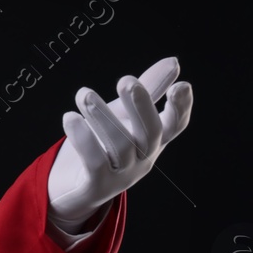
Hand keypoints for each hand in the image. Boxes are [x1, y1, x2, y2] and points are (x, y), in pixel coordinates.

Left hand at [47, 57, 192, 228]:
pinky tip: (70, 118)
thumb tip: (174, 62)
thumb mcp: (125, 116)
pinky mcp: (97, 186)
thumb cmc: (104, 146)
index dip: (181, 108)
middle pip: (151, 133)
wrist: (74, 191)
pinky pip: (94, 162)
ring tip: (84, 93)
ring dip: (101, 116)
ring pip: (119, 146)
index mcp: (153, 141)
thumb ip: (148, 90)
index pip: (175, 126)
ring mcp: (123, 175)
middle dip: (141, 106)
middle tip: (126, 80)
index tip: (182, 86)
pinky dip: (83, 138)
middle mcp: (143, 159)